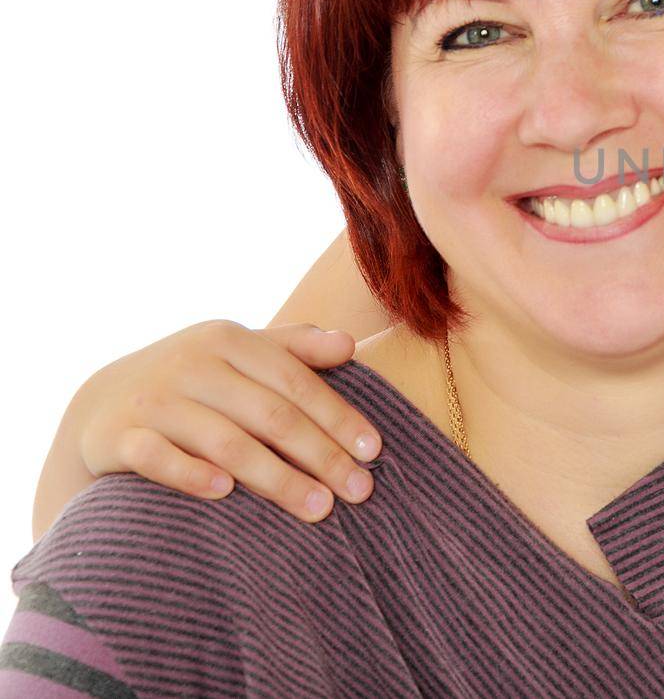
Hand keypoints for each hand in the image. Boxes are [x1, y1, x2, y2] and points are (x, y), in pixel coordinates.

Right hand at [72, 320, 380, 522]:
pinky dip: (190, 474)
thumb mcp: (239, 354)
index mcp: (229, 340)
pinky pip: (156, 457)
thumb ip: (294, 348)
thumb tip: (350, 344)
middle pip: (270, 415)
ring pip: (225, 441)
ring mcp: (152, 400)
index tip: (375, 452)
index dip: (338, 417)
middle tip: (360, 492)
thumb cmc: (195, 381)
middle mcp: (191, 364)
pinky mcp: (115, 436)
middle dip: (321, 456)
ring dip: (276, 478)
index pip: (296, 382)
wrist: (101, 403)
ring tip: (319, 509)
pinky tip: (226, 494)